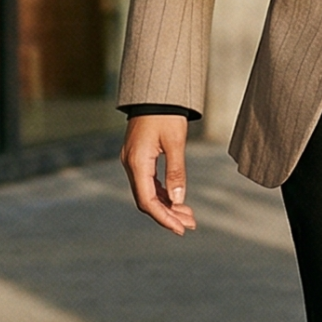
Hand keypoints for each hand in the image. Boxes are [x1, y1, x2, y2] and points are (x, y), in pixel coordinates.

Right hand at [121, 114, 196, 236]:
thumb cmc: (166, 113)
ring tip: (189, 216)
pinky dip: (163, 194)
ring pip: (148, 193)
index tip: (181, 229)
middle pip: (147, 200)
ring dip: (167, 206)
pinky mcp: (138, 158)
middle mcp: (131, 164)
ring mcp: (133, 161)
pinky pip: (148, 183)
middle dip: (168, 215)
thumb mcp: (175, 141)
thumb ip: (176, 172)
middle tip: (190, 225)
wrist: (155, 93)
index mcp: (137, 162)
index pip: (148, 200)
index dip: (164, 218)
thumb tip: (178, 200)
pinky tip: (177, 201)